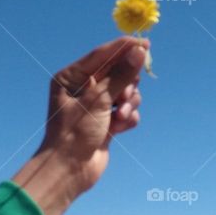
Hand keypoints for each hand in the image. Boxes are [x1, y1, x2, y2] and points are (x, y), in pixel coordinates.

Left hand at [13, 36, 147, 214]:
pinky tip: (118, 129)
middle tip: (124, 96)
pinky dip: (126, 119)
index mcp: (72, 77)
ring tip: (119, 117)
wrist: (70, 170)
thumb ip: (121, 75)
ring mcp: (96, 105)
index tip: (146, 44)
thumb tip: (140, 51)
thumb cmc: (74, 132)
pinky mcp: (107, 121)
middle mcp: (83, 88)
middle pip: (119, 73)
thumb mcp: (98, 100)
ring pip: (126, 93)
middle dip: (126, 85)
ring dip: (128, 105)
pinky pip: (127, 111)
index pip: (103, 55)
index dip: (125, 48)